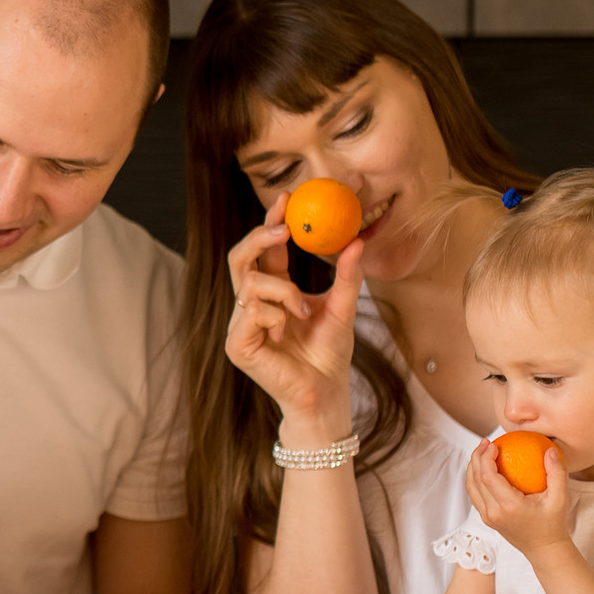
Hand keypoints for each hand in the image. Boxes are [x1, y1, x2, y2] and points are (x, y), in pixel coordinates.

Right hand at [220, 195, 366, 434]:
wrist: (326, 394)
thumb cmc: (329, 355)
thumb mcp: (342, 307)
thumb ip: (347, 276)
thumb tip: (356, 241)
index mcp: (272, 292)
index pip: (264, 250)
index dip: (271, 223)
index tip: (287, 199)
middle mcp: (251, 305)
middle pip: (239, 257)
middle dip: (259, 236)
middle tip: (284, 227)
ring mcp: (240, 325)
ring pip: (250, 283)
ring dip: (283, 291)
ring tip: (304, 311)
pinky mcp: (237, 345)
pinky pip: (251, 311)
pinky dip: (275, 315)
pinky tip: (288, 330)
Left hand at [465, 436, 574, 556]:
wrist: (543, 549)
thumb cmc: (553, 522)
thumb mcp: (561, 498)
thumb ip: (557, 473)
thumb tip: (550, 449)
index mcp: (509, 507)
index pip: (487, 477)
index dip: (485, 458)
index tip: (493, 444)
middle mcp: (494, 513)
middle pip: (475, 480)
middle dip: (476, 457)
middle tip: (485, 442)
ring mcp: (488, 517)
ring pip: (471, 488)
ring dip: (472, 467)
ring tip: (482, 451)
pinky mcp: (487, 519)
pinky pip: (475, 495)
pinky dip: (475, 479)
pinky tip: (485, 467)